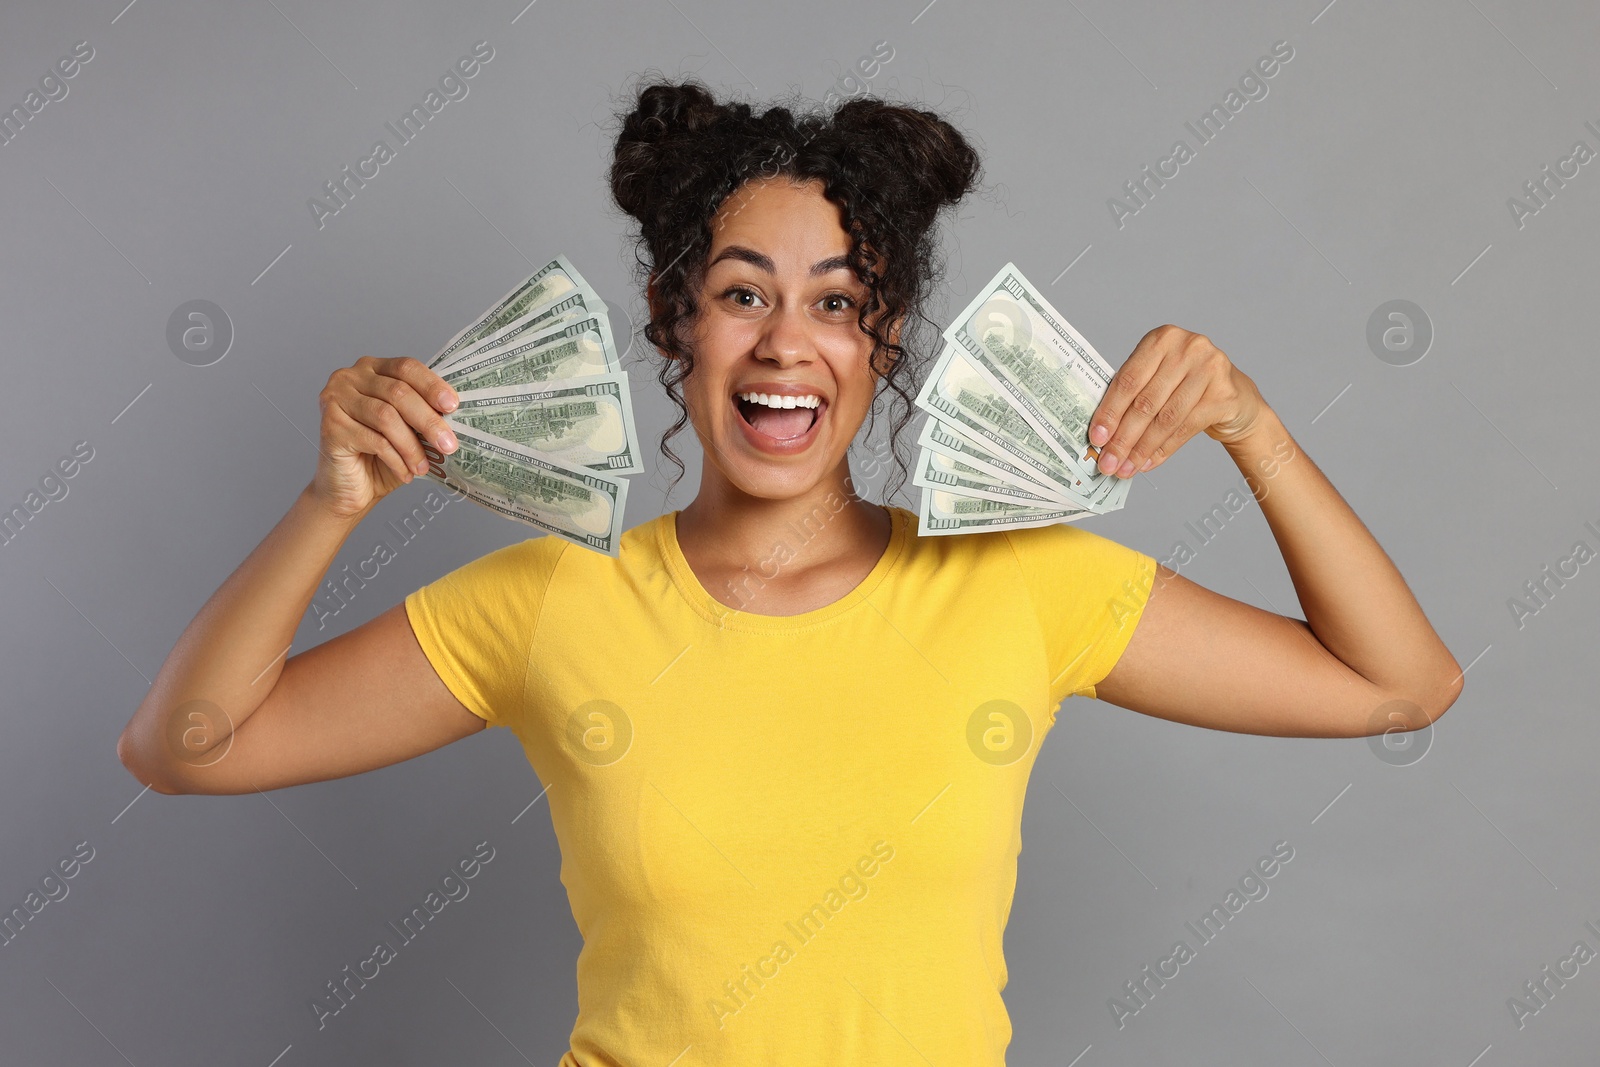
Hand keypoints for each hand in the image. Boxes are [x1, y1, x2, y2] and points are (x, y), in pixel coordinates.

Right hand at [311, 356, 459, 518]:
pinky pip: (373, 440)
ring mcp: (335, 399)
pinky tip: (406, 473)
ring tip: (424, 467)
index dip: (432, 385)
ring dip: (412, 446)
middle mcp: (350, 378)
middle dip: (428, 421)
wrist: (350, 489)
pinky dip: (396, 459)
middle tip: (449, 445)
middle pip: (398, 392)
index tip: (453, 406)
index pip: (406, 367)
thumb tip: (455, 414)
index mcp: (373, 369)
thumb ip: (424, 414)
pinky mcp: (330, 426)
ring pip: (386, 416)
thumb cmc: (381, 457)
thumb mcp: (409, 430)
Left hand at [1086, 325, 1265, 477]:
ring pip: (1166, 418)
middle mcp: (1188, 348)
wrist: (1235, 397)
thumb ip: (1132, 396)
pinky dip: (1163, 450)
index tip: (1095, 438)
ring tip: (1125, 468)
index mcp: (1162, 338)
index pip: (1128, 380)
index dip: (1109, 412)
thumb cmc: (1186, 386)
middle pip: (1146, 401)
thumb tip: (1102, 434)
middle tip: (1108, 462)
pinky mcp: (1225, 394)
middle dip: (1123, 437)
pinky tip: (1148, 463)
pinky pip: (1186, 428)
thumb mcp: (1158, 379)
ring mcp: (1210, 368)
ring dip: (1141, 448)